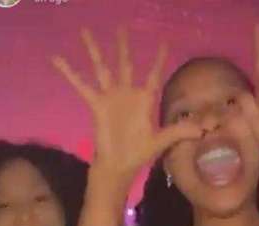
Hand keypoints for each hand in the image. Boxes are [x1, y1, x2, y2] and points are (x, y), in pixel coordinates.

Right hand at [52, 29, 200, 189]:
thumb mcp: (162, 141)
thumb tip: (202, 129)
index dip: (158, 59)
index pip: (154, 75)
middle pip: (126, 64)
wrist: (119, 165)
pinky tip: (57, 59)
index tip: (163, 43)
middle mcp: (127, 94)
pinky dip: (69, 72)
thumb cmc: (140, 153)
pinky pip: (81, 85)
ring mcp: (111, 97)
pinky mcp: (96, 104)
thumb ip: (179, 131)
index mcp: (145, 100)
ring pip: (102, 68)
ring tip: (85, 31)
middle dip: (124, 46)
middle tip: (121, 27)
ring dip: (94, 50)